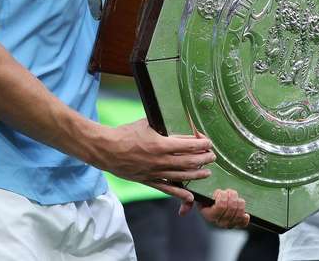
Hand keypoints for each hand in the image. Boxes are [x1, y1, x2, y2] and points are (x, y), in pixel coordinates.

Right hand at [95, 119, 215, 203]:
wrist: (106, 150)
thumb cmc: (125, 134)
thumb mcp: (147, 124)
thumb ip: (164, 128)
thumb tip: (178, 130)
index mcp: (161, 144)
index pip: (189, 145)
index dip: (202, 144)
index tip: (208, 143)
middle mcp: (160, 160)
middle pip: (189, 161)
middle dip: (204, 158)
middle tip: (212, 156)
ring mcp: (155, 173)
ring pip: (181, 176)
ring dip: (197, 174)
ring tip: (207, 172)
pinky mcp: (148, 181)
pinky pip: (167, 189)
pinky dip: (180, 193)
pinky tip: (190, 195)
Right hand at [179, 188, 249, 228]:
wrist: (213, 202)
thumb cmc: (204, 198)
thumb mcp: (195, 197)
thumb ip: (187, 202)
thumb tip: (182, 213)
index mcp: (209, 215)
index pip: (220, 206)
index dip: (222, 197)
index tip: (219, 191)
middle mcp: (218, 222)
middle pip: (231, 208)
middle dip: (232, 196)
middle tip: (228, 191)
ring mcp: (228, 223)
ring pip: (238, 212)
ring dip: (239, 202)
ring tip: (234, 196)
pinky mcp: (237, 223)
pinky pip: (243, 222)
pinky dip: (244, 216)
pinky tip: (244, 212)